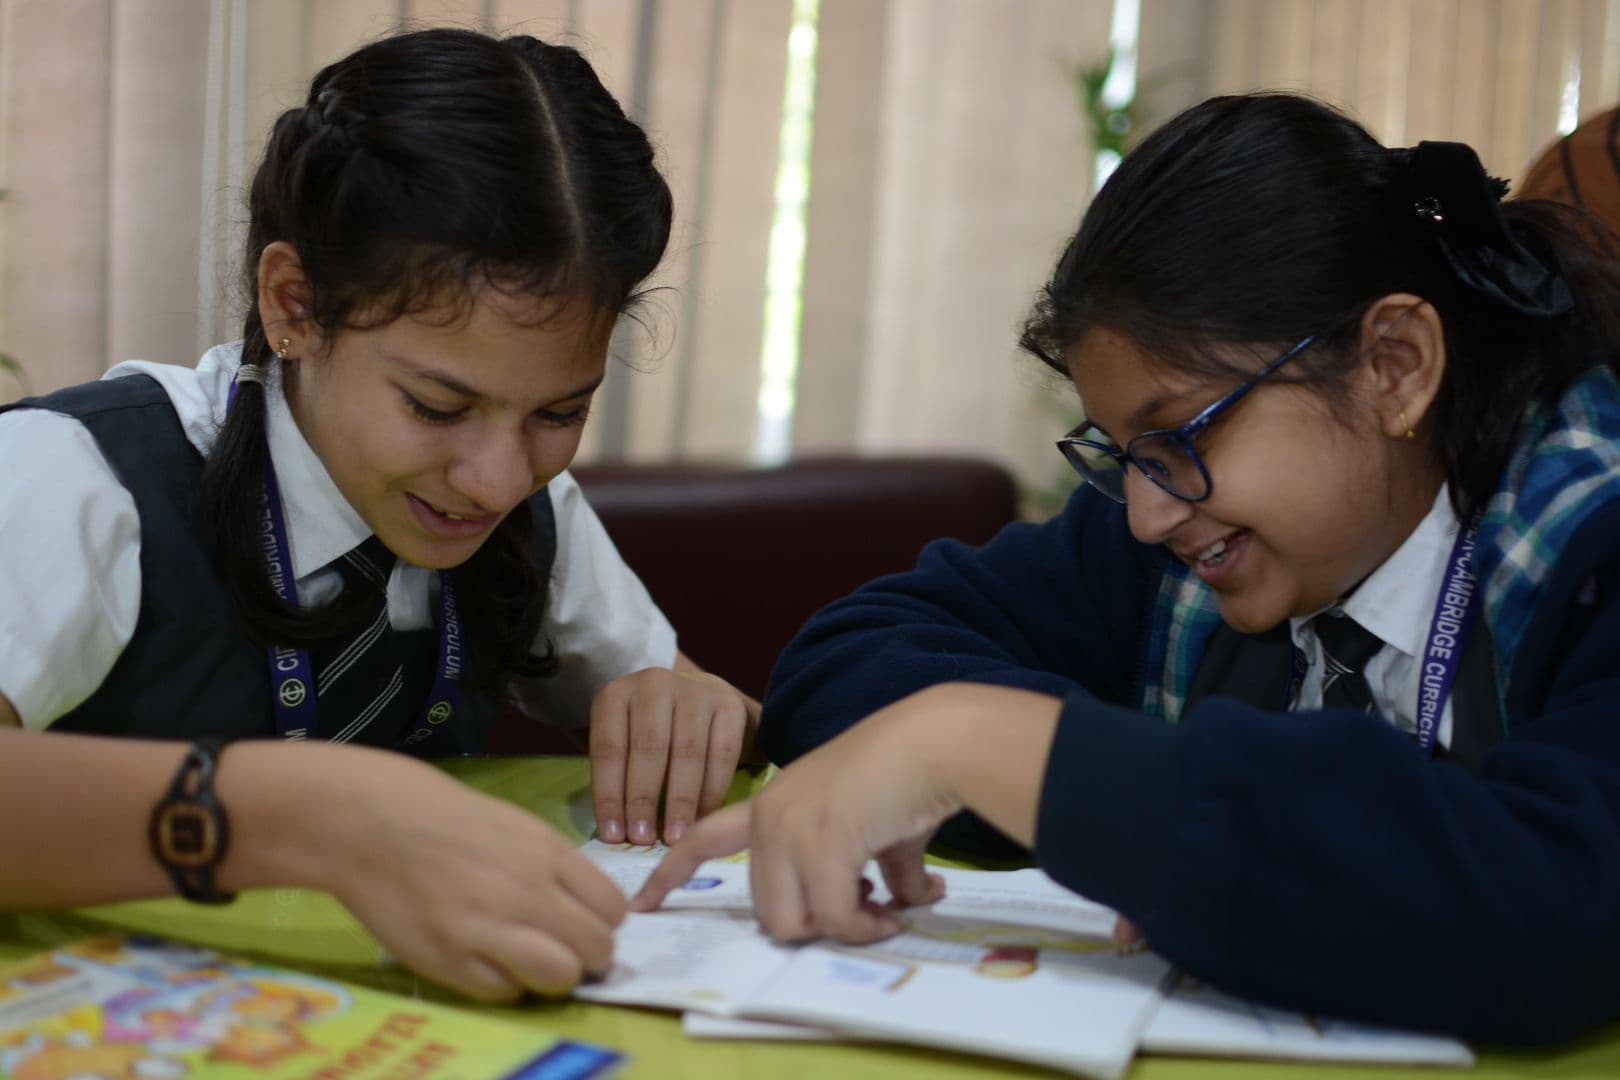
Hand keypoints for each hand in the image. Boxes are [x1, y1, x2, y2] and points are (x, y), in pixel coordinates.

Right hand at [304, 751, 626, 1002]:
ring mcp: (488, 928)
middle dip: (588, 956)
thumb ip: (558, 868)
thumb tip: (593, 911)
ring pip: (560, 977)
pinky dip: (503, 983)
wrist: (374, 822)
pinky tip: (488, 962)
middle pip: (596, 949)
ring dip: (553, 977)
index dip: (604, 923)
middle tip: (565, 951)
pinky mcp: (450, 960)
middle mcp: (527, 892)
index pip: (613, 909)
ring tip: (532, 964)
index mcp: (548, 853)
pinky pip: (504, 992)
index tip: (587, 925)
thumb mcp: (519, 826)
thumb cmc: (448, 819)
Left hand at [589, 663, 751, 844]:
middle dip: (644, 800)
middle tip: (643, 839)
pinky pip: (722, 753)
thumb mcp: (621, 740)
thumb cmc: (649, 732)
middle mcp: (654, 684)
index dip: (609, 795)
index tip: (613, 835)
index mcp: (616, 694)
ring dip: (680, 801)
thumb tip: (616, 833)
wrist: (696, 698)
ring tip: (675, 837)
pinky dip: (713, 790)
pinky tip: (704, 818)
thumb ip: (616, 776)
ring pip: (687, 752)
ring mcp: (695, 691)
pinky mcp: (728, 703)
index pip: (608, 749)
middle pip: (648, 748)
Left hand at [631, 693, 960, 943]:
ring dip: (846, 930)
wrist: (933, 743)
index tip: (643, 902)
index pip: (703, 837)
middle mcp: (770, 816)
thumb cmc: (909, 774)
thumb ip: (876, 869)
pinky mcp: (820, 845)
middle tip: (866, 911)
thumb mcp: (879, 829)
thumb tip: (903, 904)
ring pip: (792, 923)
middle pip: (766, 911)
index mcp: (772, 804)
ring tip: (887, 911)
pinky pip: (835, 919)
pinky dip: (868, 928)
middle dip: (817, 925)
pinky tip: (899, 912)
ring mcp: (790, 830)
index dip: (672, 872)